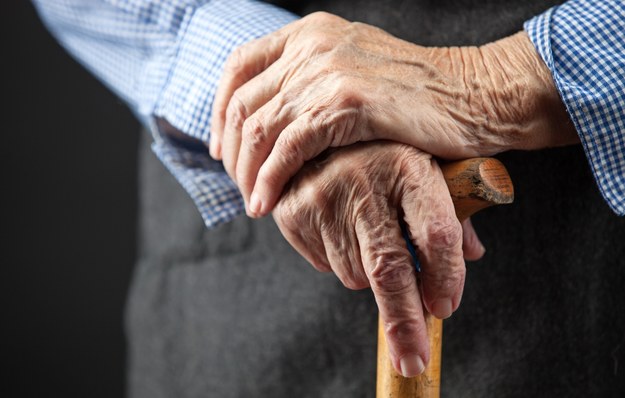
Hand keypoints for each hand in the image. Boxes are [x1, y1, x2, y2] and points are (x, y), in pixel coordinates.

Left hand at [209, 12, 576, 216]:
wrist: (474, 95)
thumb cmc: (418, 96)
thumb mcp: (355, 72)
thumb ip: (313, 84)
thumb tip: (274, 119)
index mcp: (310, 33)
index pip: (238, 68)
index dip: (219, 112)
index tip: (222, 149)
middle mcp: (312, 45)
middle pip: (242, 103)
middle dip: (232, 152)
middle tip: (239, 186)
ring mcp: (328, 71)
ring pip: (259, 128)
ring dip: (247, 173)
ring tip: (253, 203)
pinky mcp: (347, 103)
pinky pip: (288, 148)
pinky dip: (270, 180)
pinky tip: (268, 204)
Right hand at [271, 141, 483, 376]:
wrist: (316, 127)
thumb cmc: (384, 150)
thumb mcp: (426, 166)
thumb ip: (452, 211)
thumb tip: (473, 255)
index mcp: (408, 165)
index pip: (435, 234)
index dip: (445, 277)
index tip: (446, 308)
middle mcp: (363, 179)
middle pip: (389, 269)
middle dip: (404, 322)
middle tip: (414, 360)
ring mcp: (323, 197)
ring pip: (356, 275)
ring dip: (370, 273)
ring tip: (369, 233)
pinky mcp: (294, 213)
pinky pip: (325, 267)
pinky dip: (340, 261)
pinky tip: (342, 227)